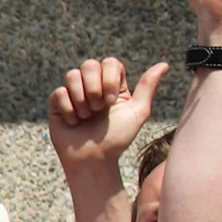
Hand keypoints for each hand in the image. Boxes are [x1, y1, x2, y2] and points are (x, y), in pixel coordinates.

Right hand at [48, 56, 166, 172]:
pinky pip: (59, 93)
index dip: (109, 78)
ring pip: (72, 75)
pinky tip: (74, 122)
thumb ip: (147, 86)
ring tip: (86, 116)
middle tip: (98, 109)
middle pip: (89, 64)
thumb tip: (164, 64)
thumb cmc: (117, 138)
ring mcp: (73, 94)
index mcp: (112, 84)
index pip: (110, 62)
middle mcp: (92, 85)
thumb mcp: (138, 112)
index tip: (112, 100)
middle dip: (94, 88)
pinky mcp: (57, 104)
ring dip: (81, 99)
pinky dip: (68, 109)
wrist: (93, 159)